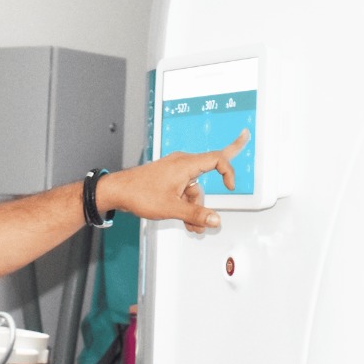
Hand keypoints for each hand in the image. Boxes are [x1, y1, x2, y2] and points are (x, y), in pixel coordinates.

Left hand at [100, 129, 248, 233]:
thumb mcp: (171, 208)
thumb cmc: (140, 194)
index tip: (232, 186)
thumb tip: (216, 220)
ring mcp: (175, 171)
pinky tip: (187, 222)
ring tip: (193, 227)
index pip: (217, 159)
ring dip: (197, 207)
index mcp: (185, 164)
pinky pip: (186, 191)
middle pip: (210, 168)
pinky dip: (188, 205)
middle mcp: (182, 164)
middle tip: (245, 136)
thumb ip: (195, 214)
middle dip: (221, 178)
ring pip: (196, 189)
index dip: (228, 171)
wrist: (117, 192)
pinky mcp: (169, 180)